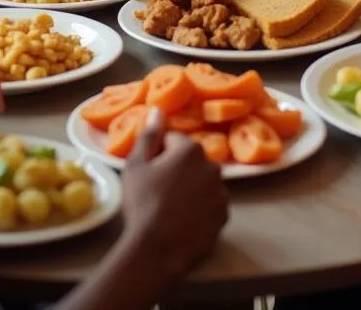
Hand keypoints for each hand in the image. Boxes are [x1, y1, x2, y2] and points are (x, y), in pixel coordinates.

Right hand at [120, 107, 227, 280]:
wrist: (156, 249)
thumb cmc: (143, 202)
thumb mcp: (136, 165)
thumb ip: (148, 135)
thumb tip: (157, 110)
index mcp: (190, 149)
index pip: (173, 139)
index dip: (158, 152)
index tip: (149, 170)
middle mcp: (212, 166)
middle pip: (190, 160)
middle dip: (177, 168)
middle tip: (158, 189)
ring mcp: (221, 192)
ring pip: (202, 182)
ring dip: (191, 187)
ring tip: (171, 207)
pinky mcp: (224, 216)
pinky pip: (210, 204)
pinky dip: (200, 208)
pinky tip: (184, 219)